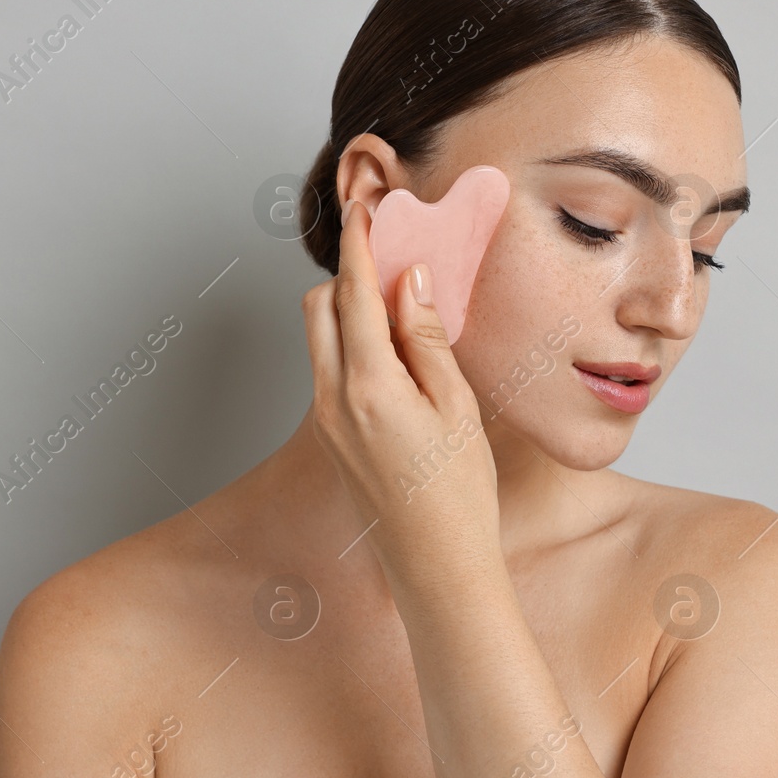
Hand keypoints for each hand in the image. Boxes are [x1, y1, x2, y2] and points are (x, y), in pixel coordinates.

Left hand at [301, 198, 500, 589]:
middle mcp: (334, 400)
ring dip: (348, 310)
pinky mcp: (333, 439)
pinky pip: (329, 371)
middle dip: (348, 275)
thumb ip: (427, 339)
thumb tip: (411, 281)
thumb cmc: (459, 495)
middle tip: (392, 256)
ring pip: (319, 340)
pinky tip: (396, 352)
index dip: (358, 245)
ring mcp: (327, 422)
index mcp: (368, 385)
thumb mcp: (456, 407)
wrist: (437, 567)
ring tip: (401, 305)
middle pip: (318, 308)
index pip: (353, 294)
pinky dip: (351, 345)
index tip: (364, 210)